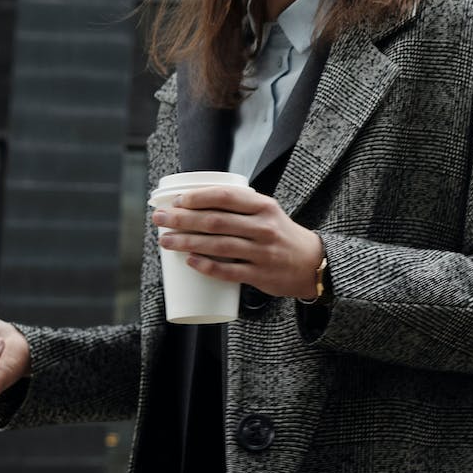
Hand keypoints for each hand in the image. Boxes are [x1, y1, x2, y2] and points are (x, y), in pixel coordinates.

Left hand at [152, 185, 324, 300]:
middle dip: (183, 219)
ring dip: (187, 243)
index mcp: (264, 206)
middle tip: (160, 219)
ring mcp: (263, 252)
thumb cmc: (281, 234)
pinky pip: (229, 271)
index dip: (198, 197)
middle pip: (216, 221)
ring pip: (218, 246)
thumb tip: (194, 202)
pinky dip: (207, 266)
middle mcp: (264, 227)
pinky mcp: (261, 275)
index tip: (177, 201)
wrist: (313, 263)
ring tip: (165, 241)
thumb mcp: (268, 212)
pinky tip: (190, 262)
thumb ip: (239, 206)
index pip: (226, 196)